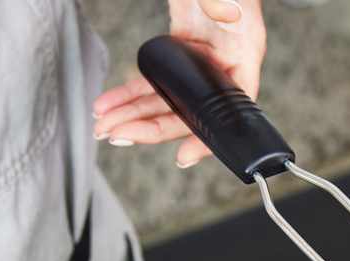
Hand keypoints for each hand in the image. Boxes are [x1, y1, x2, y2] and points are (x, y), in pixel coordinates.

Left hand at [92, 0, 267, 166]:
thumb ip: (223, 2)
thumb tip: (228, 15)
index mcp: (245, 53)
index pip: (231, 109)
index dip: (208, 136)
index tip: (183, 156)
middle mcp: (224, 64)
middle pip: (188, 110)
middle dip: (148, 126)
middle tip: (117, 135)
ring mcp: (201, 59)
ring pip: (167, 100)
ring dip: (133, 115)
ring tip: (104, 126)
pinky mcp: (181, 50)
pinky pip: (155, 81)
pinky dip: (130, 93)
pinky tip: (109, 103)